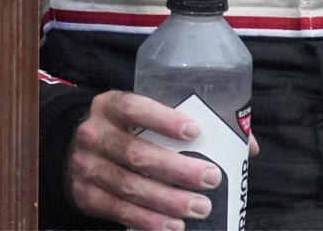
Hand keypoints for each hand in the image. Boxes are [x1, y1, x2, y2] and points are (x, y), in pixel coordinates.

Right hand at [67, 90, 241, 230]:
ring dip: (167, 201)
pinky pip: (119, 211)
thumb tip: (248, 146)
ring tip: (199, 208)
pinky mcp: (85, 196)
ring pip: (129, 187)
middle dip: (177, 170)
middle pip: (136, 154)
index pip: (134, 107)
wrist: (75, 150)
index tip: (196, 131)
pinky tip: (173, 226)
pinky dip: (148, 221)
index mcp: (111, 105)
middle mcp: (93, 134)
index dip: (163, 119)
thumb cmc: (127, 129)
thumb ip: (189, 122)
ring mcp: (86, 167)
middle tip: (210, 179)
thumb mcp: (144, 114)